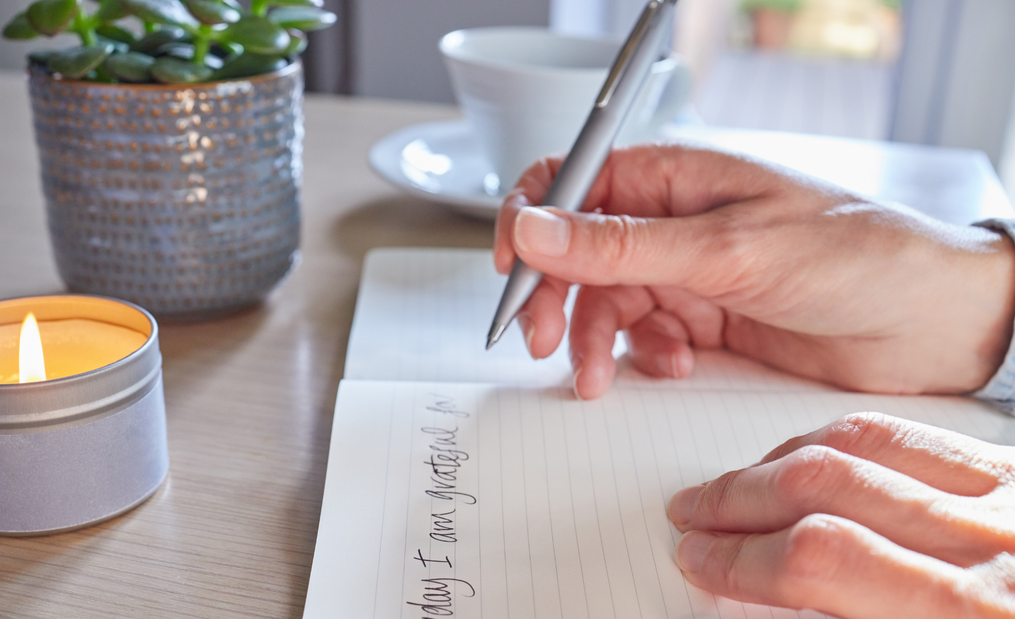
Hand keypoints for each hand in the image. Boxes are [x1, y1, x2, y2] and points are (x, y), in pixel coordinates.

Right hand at [493, 144, 1014, 398]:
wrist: (934, 322)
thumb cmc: (856, 253)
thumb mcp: (726, 249)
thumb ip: (620, 244)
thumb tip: (533, 227)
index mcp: (673, 177)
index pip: (570, 183)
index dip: (529, 222)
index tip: (510, 270)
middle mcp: (672, 221)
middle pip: (576, 254)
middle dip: (554, 298)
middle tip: (541, 341)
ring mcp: (688, 273)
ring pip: (604, 303)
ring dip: (595, 341)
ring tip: (600, 376)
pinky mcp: (705, 320)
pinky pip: (643, 337)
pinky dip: (644, 357)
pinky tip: (675, 364)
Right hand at [666, 412, 1014, 617]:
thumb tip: (772, 608)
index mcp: (970, 616)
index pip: (820, 560)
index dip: (741, 561)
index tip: (698, 563)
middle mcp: (994, 544)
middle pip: (829, 488)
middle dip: (740, 500)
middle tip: (692, 516)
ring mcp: (1011, 497)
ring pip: (865, 445)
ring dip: (779, 461)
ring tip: (733, 483)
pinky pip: (915, 432)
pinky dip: (843, 437)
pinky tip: (809, 454)